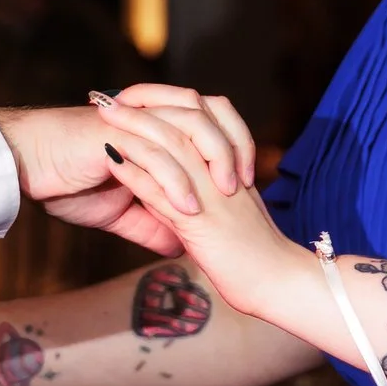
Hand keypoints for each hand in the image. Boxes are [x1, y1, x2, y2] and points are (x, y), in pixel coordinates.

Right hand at [0, 86, 255, 255]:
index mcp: (158, 129)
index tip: (249, 186)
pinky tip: (186, 208)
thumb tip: (179, 246)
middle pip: (209, 116)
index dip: (236, 148)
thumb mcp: (118, 213)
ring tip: (222, 197)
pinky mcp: (114, 136)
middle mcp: (150, 119)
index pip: (211, 124)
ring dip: (210, 161)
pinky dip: (174, 181)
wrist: (27, 167)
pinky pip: (154, 154)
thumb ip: (152, 224)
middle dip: (234, 148)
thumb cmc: (67, 182)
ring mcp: (133, 124)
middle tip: (243, 188)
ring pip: (187, 129)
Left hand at [95, 102, 304, 318]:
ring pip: (170, 149)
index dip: (168, 108)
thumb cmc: (258, 262)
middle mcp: (222, 176)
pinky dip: (134, 173)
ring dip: (133, 131)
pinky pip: (161, 190)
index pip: (201, 123)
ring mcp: (212, 196)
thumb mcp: (231, 223)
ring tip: (104, 119)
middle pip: (181, 126)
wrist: (282, 285)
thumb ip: (205, 204)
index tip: (135, 101)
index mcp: (230, 172)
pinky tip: (111, 161)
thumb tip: (170, 199)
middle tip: (111, 99)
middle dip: (144, 110)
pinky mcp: (201, 223)